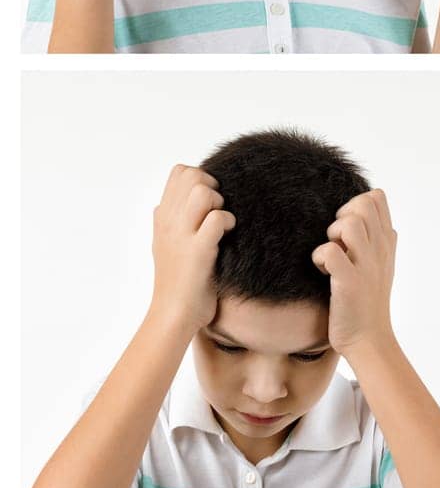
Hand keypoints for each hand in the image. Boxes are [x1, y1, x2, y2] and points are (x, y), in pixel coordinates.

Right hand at [149, 164, 233, 334]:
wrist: (174, 315)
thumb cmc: (178, 280)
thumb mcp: (165, 245)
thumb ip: (168, 222)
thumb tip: (163, 203)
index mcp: (162, 218)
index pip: (179, 172)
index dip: (200, 178)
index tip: (208, 200)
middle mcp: (168, 223)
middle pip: (192, 175)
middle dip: (212, 186)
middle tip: (217, 210)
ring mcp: (181, 236)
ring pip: (202, 191)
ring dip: (219, 202)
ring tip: (221, 222)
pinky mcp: (198, 251)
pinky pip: (218, 218)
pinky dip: (229, 222)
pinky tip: (228, 235)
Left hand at [312, 190, 397, 354]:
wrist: (369, 338)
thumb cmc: (368, 301)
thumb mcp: (382, 263)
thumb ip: (377, 237)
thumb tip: (368, 208)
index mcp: (387, 242)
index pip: (376, 197)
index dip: (355, 204)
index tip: (348, 228)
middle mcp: (380, 249)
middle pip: (363, 204)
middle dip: (343, 215)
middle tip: (337, 240)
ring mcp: (366, 265)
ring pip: (349, 223)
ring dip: (332, 235)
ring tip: (331, 256)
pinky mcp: (348, 282)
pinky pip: (330, 251)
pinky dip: (320, 257)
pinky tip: (322, 271)